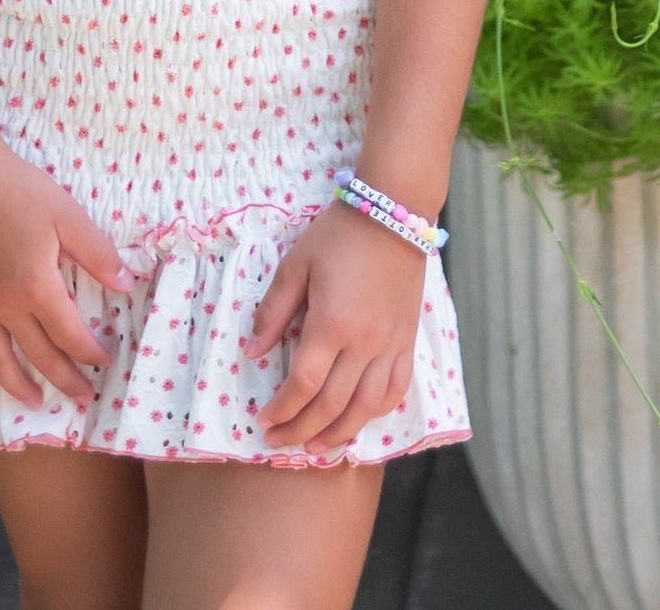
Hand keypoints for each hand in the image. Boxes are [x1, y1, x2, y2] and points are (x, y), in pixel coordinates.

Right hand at [0, 146, 134, 411]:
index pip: (70, 336)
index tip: (106, 362)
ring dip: (18, 386)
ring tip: (34, 401)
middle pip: (38, 356)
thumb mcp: (69, 217)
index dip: (91, 353)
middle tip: (82, 396)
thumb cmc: (21, 192)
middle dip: (64, 380)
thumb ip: (98, 254)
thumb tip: (125, 285)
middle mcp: (3, 307)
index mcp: (36, 288)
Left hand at [245, 199, 426, 453]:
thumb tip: (250, 354)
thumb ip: (272, 312)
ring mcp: (391, 345)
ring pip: (366, 408)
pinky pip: (396, 390)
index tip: (262, 421)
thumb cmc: (338, 235)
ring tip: (314, 446)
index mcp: (332, 324)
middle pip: (332, 405)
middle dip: (301, 430)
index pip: (303, 385)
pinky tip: (358, 420)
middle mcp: (364, 343)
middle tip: (278, 441)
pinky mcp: (408, 340)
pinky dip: (376, 413)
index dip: (281, 409)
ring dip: (338, 434)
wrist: (393, 213)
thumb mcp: (296, 265)